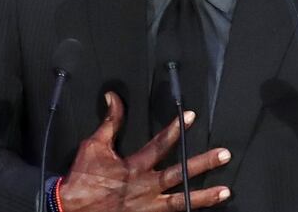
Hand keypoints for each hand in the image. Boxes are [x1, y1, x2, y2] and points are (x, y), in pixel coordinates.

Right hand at [59, 91, 231, 211]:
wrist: (71, 210)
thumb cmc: (83, 179)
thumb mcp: (95, 146)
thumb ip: (110, 122)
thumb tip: (113, 97)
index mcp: (134, 167)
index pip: (160, 145)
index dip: (175, 130)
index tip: (191, 117)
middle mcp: (145, 187)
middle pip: (179, 174)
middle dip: (203, 164)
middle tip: (224, 155)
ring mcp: (147, 207)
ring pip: (181, 202)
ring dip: (205, 197)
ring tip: (226, 191)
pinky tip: (200, 211)